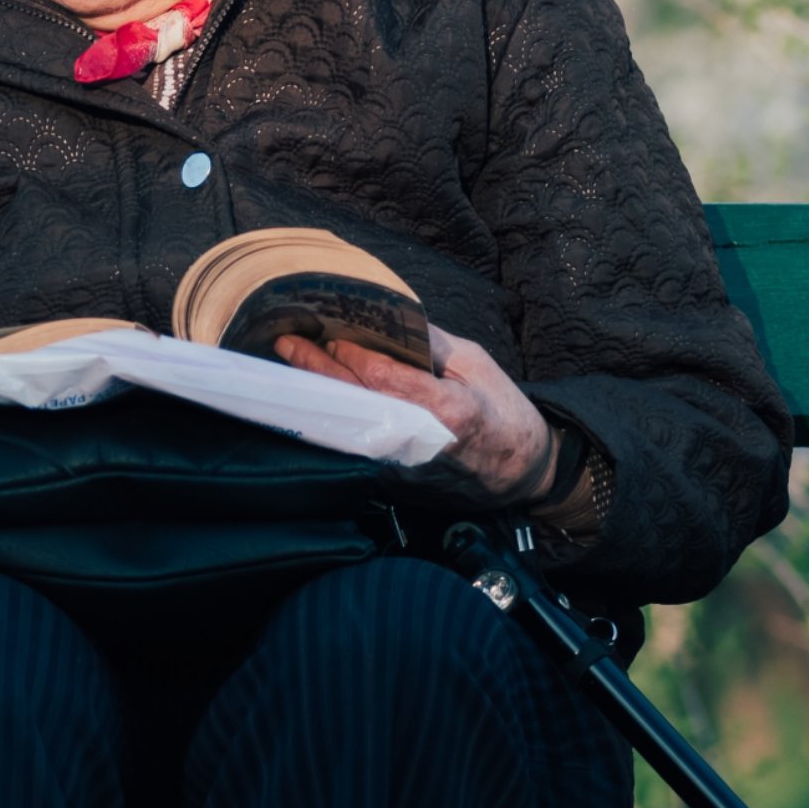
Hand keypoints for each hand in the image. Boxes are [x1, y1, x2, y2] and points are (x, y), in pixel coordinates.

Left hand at [274, 325, 567, 513]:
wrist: (521, 474)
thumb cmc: (502, 412)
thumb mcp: (476, 364)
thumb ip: (429, 343)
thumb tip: (384, 322)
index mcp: (447, 410)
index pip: (383, 378)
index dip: (351, 355)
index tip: (326, 333)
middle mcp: (418, 444)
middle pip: (355, 403)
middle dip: (317, 372)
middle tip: (287, 344)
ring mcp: (404, 470)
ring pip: (348, 429)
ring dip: (317, 397)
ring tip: (291, 366)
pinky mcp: (395, 485)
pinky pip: (355, 446)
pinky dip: (334, 421)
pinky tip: (315, 398)